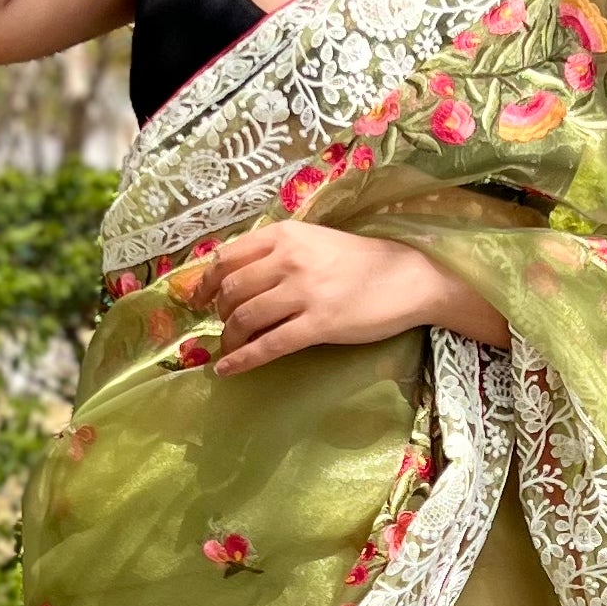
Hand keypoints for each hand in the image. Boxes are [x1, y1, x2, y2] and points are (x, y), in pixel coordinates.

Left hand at [208, 222, 506, 371]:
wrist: (408, 278)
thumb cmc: (361, 261)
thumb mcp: (313, 241)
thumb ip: (276, 252)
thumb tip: (233, 277)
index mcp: (285, 235)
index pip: (226, 258)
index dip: (205, 282)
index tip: (197, 300)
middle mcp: (288, 259)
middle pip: (230, 291)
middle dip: (219, 313)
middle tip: (225, 326)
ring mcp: (303, 292)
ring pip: (243, 319)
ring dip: (229, 338)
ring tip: (230, 347)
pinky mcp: (318, 324)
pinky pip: (267, 346)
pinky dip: (240, 360)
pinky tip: (226, 370)